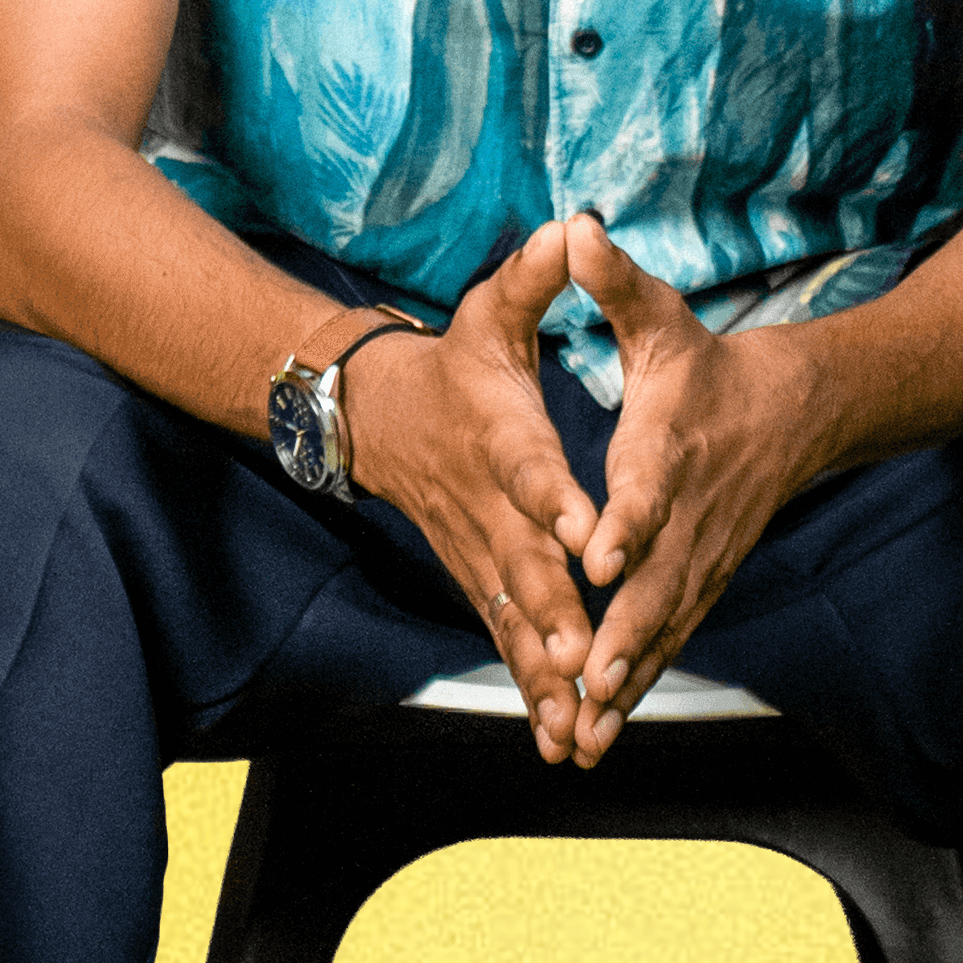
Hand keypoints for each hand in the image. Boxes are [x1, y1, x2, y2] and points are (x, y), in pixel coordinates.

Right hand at [342, 224, 605, 760]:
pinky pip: (508, 642)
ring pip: (514, 619)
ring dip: (543, 672)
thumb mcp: (490, 308)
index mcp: (499, 435)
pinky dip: (531, 691)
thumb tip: (576, 224)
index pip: (528, 467)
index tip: (583, 530)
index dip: (554, 496)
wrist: (376, 417)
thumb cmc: (453, 360)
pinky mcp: (479, 583)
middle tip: (586, 655)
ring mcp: (478, 553)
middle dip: (555, 612)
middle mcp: (485, 505)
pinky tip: (562, 738)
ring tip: (576, 722)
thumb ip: (536, 276)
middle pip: (523, 563)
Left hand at [558, 215, 824, 763]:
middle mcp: (689, 515)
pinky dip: (639, 688)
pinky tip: (604, 730)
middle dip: (621, 636)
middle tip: (586, 681)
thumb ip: (614, 281)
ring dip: (626, 681)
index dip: (625, 524)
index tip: (598, 558)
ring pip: (662, 628)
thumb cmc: (709, 365)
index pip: (648, 492)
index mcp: (670, 449)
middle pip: (656, 583)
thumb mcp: (662, 317)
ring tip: (587, 733)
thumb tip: (574, 225)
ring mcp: (701, 558)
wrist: (796, 411)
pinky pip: (669, 643)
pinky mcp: (702, 584)